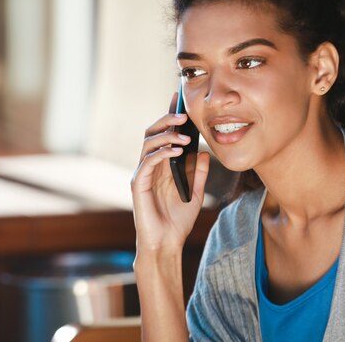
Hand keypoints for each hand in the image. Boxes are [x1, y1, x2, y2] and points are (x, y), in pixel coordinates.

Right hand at [131, 93, 210, 252]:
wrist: (166, 244)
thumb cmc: (177, 222)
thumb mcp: (195, 193)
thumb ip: (199, 174)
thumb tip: (206, 154)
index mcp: (160, 167)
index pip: (162, 135)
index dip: (169, 117)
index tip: (178, 100)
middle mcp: (148, 167)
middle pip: (151, 134)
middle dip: (166, 121)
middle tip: (183, 115)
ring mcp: (141, 175)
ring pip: (148, 144)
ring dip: (166, 135)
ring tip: (184, 134)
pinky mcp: (137, 185)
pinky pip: (147, 162)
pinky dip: (162, 153)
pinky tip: (177, 151)